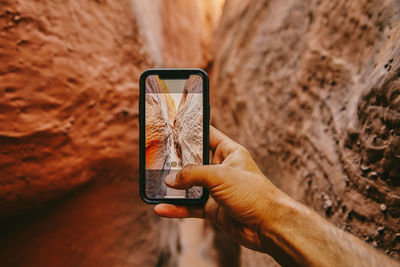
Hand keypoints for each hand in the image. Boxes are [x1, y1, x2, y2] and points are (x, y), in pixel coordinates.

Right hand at [154, 126, 283, 251]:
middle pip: (193, 161)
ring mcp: (215, 189)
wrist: (268, 226)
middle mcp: (221, 168)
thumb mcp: (220, 176)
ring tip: (152, 182)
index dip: (190, 130)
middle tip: (155, 155)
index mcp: (229, 152)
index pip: (207, 134)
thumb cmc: (253, 193)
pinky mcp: (212, 209)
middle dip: (175, 160)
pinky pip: (190, 206)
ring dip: (172, 186)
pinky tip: (161, 208)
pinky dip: (176, 208)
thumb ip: (193, 174)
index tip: (172, 125)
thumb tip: (169, 179)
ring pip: (188, 185)